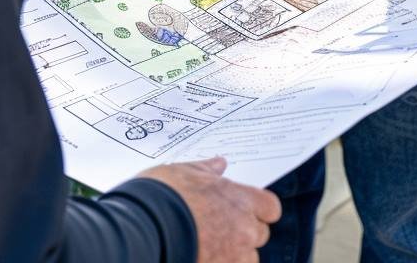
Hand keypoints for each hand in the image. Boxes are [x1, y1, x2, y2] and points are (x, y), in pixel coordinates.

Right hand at [138, 157, 280, 262]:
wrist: (145, 226)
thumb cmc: (165, 194)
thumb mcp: (186, 171)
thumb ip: (208, 170)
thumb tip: (219, 163)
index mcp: (238, 199)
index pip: (271, 207)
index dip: (260, 209)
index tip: (246, 208)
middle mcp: (242, 228)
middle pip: (260, 234)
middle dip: (245, 232)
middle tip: (221, 227)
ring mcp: (232, 256)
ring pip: (247, 259)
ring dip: (235, 254)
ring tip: (210, 245)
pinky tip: (202, 255)